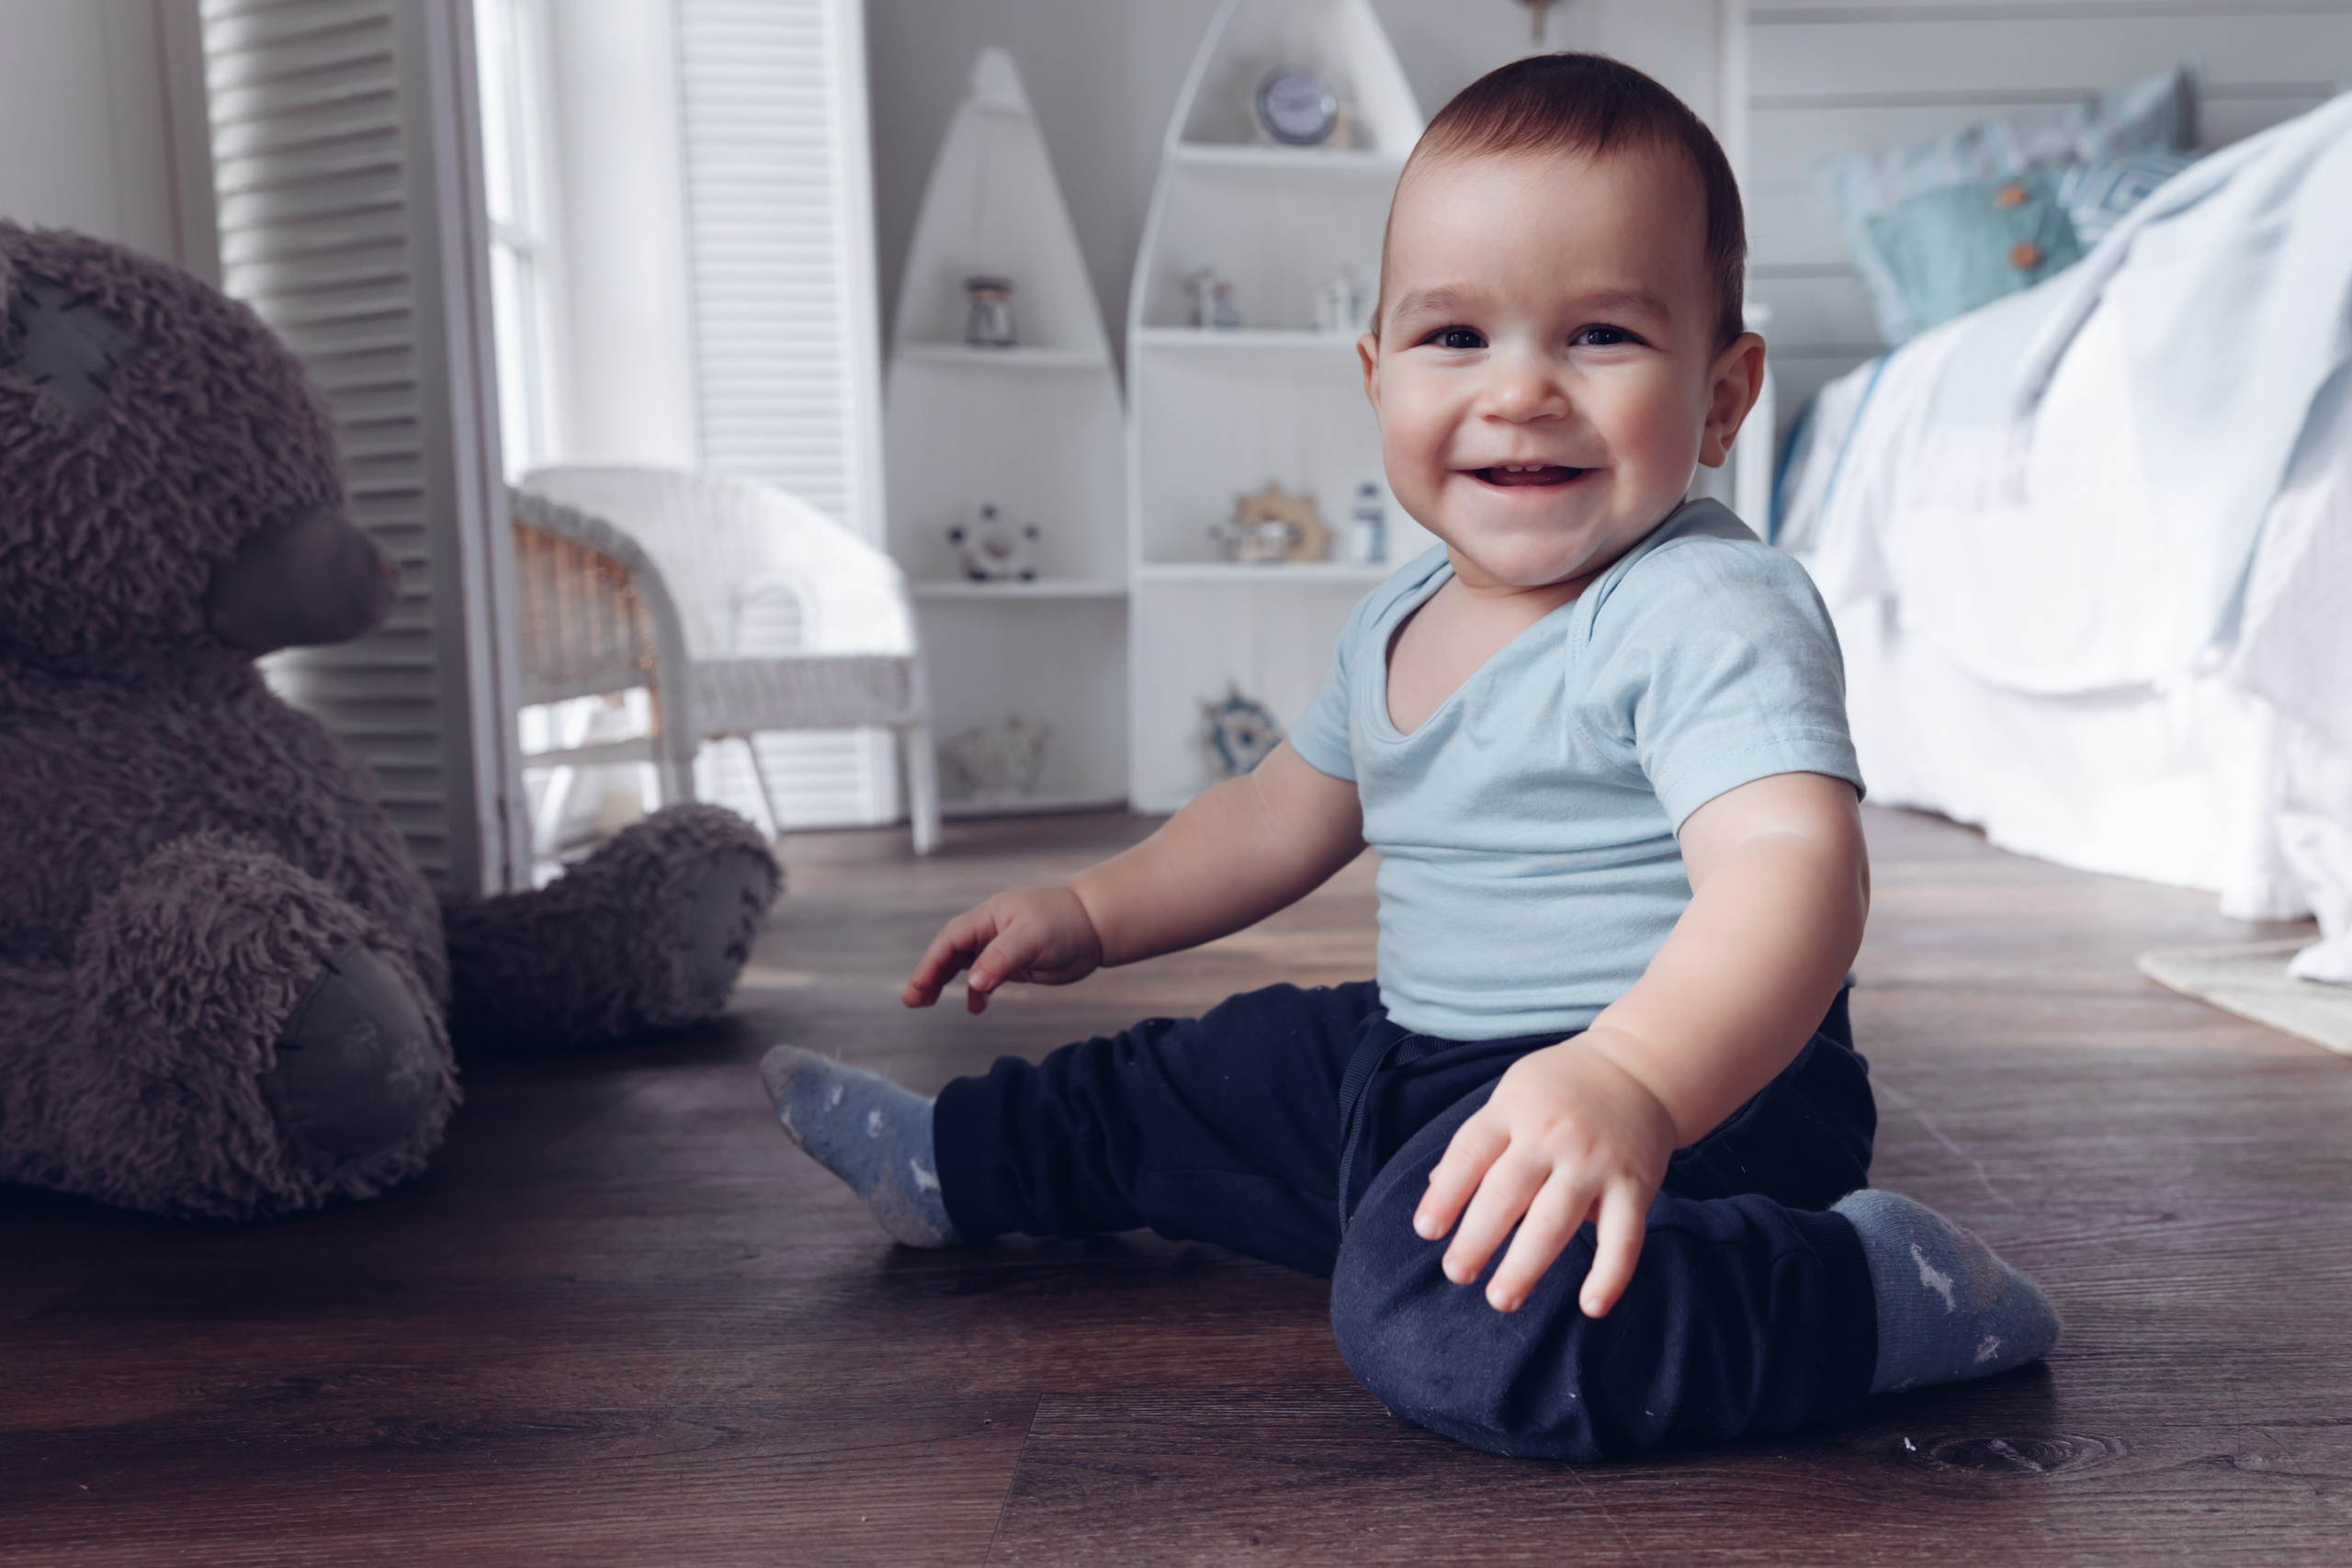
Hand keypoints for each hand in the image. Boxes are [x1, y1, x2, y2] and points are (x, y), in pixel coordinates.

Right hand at [901, 886, 1103, 1013]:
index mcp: (988, 917)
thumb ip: (1001, 959)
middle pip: (950, 952)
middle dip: (929, 974)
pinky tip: (977, 1007)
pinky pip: (986, 977)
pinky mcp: (1015, 963)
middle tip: (913, 1000)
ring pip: (964, 965)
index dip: (931, 963)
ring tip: (928, 1003)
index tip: (918, 987)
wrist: (1096, 926)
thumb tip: (973, 983)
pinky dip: (978, 992)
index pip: (950, 940)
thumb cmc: (1065, 923)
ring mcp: (1001, 947)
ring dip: (945, 982)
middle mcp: (990, 931)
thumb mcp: (1032, 938)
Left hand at [1413, 1033, 1676, 1316]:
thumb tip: (1438, 1186)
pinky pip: (1624, 1237)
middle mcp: (1552, 1135)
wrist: (1637, 1070)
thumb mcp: (1511, 1097)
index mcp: (1513, 1110)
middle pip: (1505, 1193)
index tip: (1427, 1231)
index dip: (1445, 1194)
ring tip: (1501, 1299)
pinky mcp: (1635, 1186)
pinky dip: (1609, 1275)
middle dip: (1476, 1239)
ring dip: (1526, 1266)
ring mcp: (1595, 1162)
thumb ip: (1480, 1140)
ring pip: (1555, 1222)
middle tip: (1457, 1274)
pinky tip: (1590, 1307)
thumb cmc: (1561, 1090)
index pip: (1469, 1154)